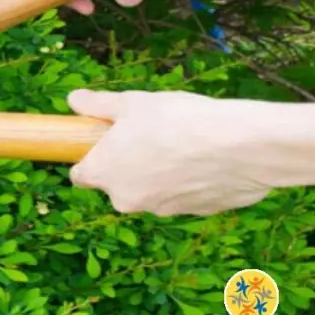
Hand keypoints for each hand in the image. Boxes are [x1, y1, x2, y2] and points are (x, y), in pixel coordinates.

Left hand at [65, 89, 273, 216]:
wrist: (241, 145)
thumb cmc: (178, 120)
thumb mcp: (132, 103)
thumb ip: (97, 105)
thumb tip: (74, 101)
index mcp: (104, 174)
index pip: (79, 176)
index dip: (89, 159)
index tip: (101, 144)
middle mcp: (127, 199)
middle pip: (117, 185)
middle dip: (127, 165)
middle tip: (148, 135)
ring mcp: (161, 210)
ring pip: (151, 191)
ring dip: (158, 174)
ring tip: (181, 143)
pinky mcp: (194, 213)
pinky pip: (182, 195)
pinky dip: (187, 181)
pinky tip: (205, 158)